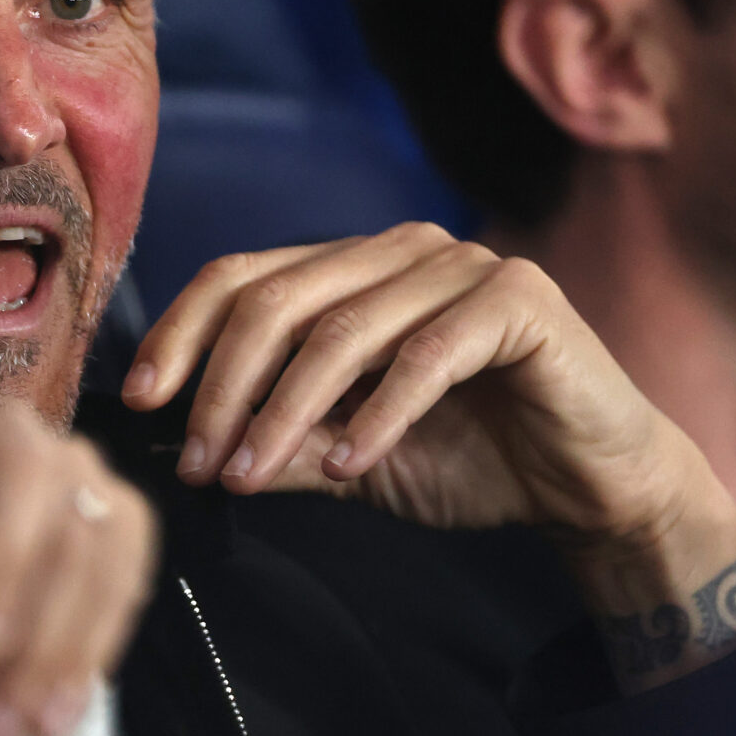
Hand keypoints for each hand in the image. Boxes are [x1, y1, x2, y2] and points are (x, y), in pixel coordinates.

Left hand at [0, 380, 156, 735]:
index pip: (19, 469)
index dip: (4, 547)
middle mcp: (55, 444)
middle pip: (67, 524)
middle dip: (35, 621)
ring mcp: (98, 485)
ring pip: (102, 566)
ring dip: (64, 652)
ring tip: (25, 724)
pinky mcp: (128, 530)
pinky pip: (125, 590)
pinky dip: (89, 659)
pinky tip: (56, 718)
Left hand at [122, 224, 735, 690]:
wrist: (595, 485)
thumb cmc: (472, 460)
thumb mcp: (351, 459)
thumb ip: (281, 444)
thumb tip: (192, 452)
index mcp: (350, 270)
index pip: (239, 278)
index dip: (181, 334)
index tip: (141, 402)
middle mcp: (398, 250)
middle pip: (275, 301)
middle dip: (222, 386)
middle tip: (199, 462)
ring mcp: (460, 265)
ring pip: (341, 331)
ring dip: (285, 411)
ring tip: (252, 475)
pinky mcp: (518, 299)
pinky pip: (425, 355)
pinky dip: (377, 415)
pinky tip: (350, 465)